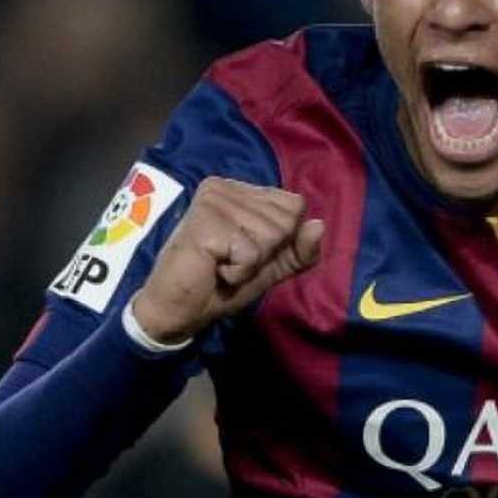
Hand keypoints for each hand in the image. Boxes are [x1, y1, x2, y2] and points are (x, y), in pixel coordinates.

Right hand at [132, 177, 323, 343]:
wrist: (178, 310)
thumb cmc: (222, 284)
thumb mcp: (271, 267)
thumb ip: (300, 249)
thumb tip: (319, 225)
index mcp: (242, 191)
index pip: (294, 205)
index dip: (282, 239)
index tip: (247, 251)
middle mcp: (227, 187)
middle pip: (286, 219)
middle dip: (266, 252)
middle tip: (232, 260)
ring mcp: (215, 201)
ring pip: (271, 235)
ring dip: (251, 263)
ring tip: (221, 264)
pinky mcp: (206, 221)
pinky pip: (252, 252)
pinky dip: (239, 272)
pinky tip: (215, 269)